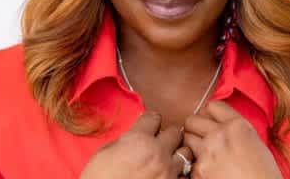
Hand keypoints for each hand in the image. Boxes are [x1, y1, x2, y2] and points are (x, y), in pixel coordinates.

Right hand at [79, 110, 193, 178]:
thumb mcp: (104, 153)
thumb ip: (124, 141)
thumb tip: (132, 137)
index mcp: (139, 139)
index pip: (154, 117)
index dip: (150, 121)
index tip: (149, 124)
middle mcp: (158, 152)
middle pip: (175, 132)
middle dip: (168, 135)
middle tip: (160, 141)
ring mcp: (168, 172)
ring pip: (185, 153)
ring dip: (177, 154)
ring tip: (168, 159)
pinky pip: (185, 176)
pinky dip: (179, 174)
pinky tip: (169, 176)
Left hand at [183, 100, 282, 178]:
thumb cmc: (264, 175)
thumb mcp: (255, 143)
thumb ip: (236, 130)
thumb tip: (219, 124)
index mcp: (238, 125)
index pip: (213, 106)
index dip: (210, 114)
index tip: (211, 121)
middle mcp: (220, 134)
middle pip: (193, 120)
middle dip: (195, 128)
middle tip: (201, 138)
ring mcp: (207, 153)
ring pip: (186, 138)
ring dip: (192, 145)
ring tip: (203, 155)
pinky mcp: (199, 171)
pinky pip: (188, 161)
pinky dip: (194, 165)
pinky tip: (207, 171)